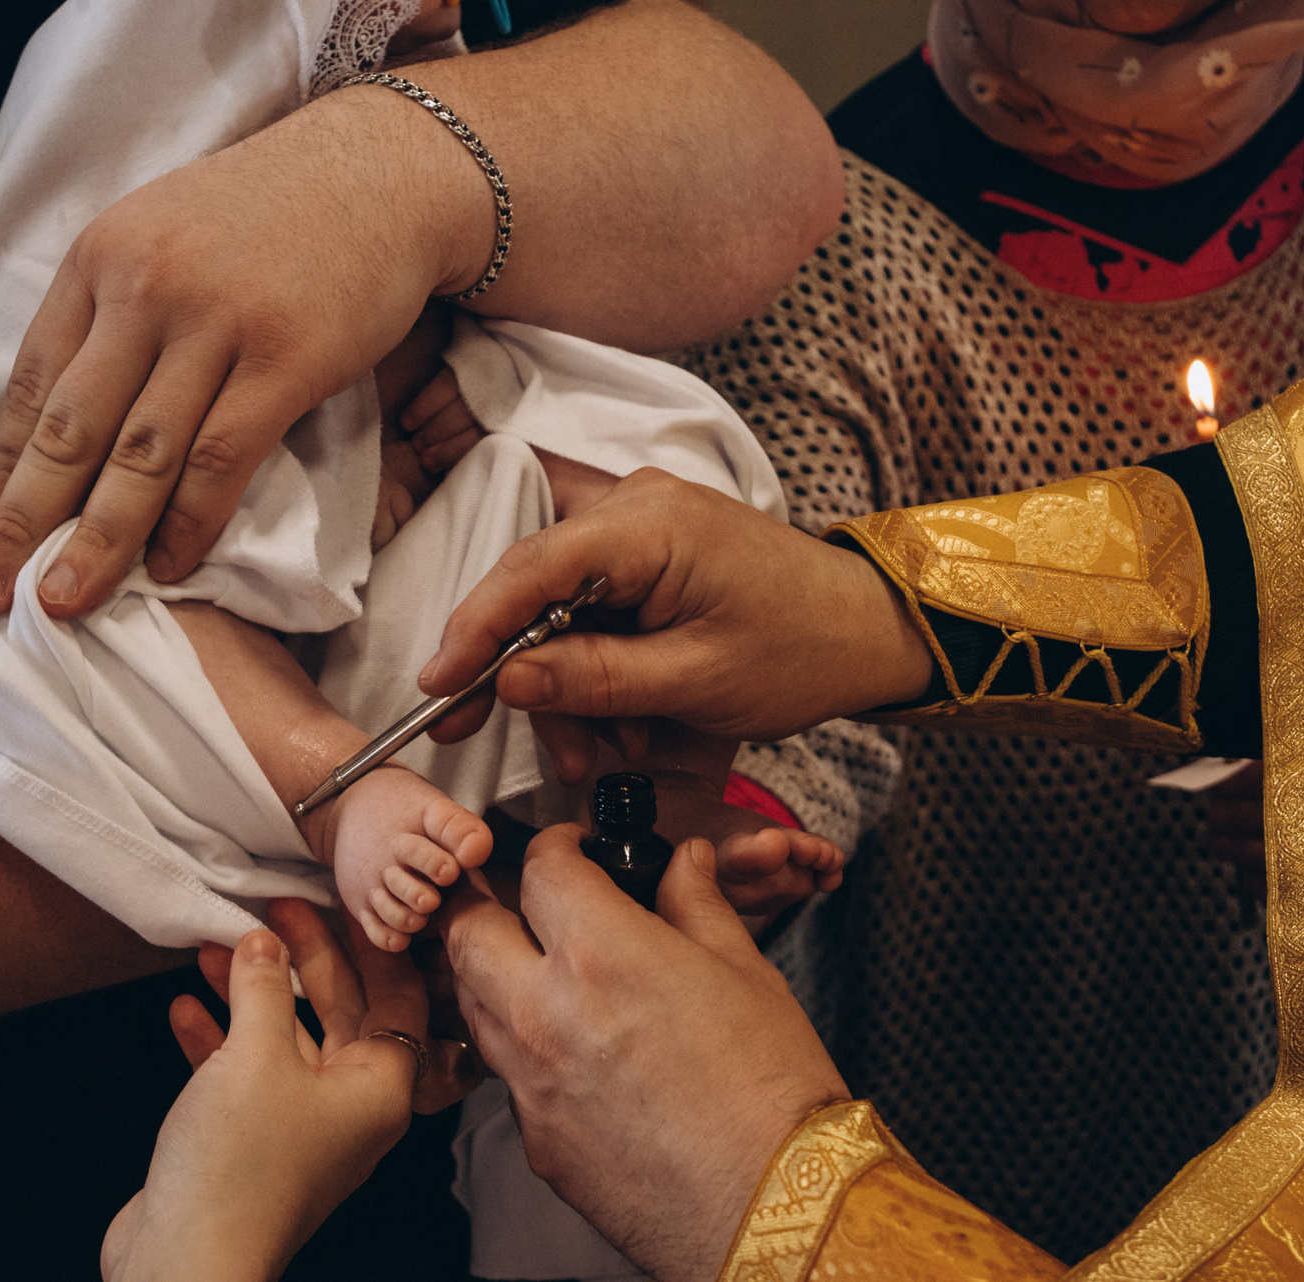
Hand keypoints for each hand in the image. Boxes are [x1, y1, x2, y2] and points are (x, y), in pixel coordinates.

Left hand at [0, 87, 494, 617]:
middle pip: (68, 429)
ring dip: (98, 540)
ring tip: (68, 603)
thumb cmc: (274, 217)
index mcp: (99, 258)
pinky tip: (171, 566)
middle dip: (23, 523)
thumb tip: (74, 422)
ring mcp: (216, 322)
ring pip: (138, 455)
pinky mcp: (286, 357)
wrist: (383, 172)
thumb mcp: (166, 237)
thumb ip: (116, 313)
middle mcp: (143, 287)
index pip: (30, 385)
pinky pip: (223, 457)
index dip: (0, 473)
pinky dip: (192, 521)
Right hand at [101, 900, 450, 1281]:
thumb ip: (263, 988)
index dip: (367, 941)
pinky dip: (219, 1041)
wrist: (186, 1262)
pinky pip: (247, 1077)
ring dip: (251, 994)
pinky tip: (187, 1009)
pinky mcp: (256, 1146)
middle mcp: (352, 1108)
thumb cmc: (240, 1168)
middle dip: (301, 959)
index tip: (338, 900)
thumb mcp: (256, 1055)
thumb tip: (264, 944)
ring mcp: (303, 1129)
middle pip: (341, 1012)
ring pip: (287, 1040)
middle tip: (270, 913)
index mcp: (380, 1087)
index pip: (397, 993)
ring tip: (216, 950)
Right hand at [418, 469, 932, 772]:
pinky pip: (592, 611)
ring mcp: (641, 527)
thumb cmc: (800, 651)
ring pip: (559, 610)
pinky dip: (595, 670)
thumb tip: (504, 681)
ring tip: (606, 751)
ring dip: (568, 687)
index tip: (436, 689)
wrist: (867, 632)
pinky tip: (624, 723)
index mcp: (650, 525)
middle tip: (498, 740)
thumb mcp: (693, 682)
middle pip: (535, 591)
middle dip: (525, 676)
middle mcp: (635, 508)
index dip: (473, 630)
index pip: (530, 569)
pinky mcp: (648, 554)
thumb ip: (593, 679)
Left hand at [438, 826, 849, 1281]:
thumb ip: (697, 905)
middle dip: (491, 904)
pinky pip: (505, 1074)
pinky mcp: (536, 1139)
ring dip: (492, 974)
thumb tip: (686, 865)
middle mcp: (545, 1012)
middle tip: (527, 902)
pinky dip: (521, 1048)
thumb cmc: (772, 1092)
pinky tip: (567, 1048)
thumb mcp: (746, 972)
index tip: (572, 850)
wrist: (772, 1205)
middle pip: (469, 931)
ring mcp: (531, 1081)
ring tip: (537, 969)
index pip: (542, 869)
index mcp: (600, 954)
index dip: (557, 846)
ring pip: (471, 1003)